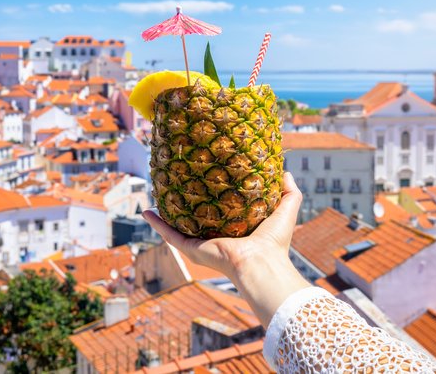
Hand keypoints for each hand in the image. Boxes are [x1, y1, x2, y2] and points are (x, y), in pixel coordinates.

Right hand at [143, 172, 311, 326]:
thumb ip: (289, 191)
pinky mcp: (192, 249)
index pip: (221, 211)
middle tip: (176, 184)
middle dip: (186, 204)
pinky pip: (170, 235)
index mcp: (236, 230)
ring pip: (177, 226)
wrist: (261, 262)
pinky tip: (146, 212)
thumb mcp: (286, 209)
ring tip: (155, 195)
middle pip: (196, 218)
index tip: (204, 180)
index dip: (212, 197)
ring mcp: (202, 243)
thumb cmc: (275, 241)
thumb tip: (285, 172)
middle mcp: (216, 237)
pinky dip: (157, 224)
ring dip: (165, 214)